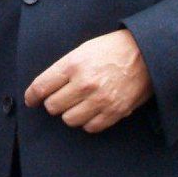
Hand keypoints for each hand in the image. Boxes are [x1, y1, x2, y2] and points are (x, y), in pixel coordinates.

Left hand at [24, 28, 149, 133]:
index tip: (31, 100)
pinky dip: (87, 122)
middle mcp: (85, 84)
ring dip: (70, 113)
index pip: (41, 87)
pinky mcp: (114, 112)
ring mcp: (100, 100)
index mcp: (73, 65)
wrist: (147, 53)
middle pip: (52, 107)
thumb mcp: (83, 50)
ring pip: (69, 120)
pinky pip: (90, 127)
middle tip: (61, 97)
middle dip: (54, 103)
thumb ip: (63, 69)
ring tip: (78, 104)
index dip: (31, 96)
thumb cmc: (112, 49)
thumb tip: (43, 89)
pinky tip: (91, 111)